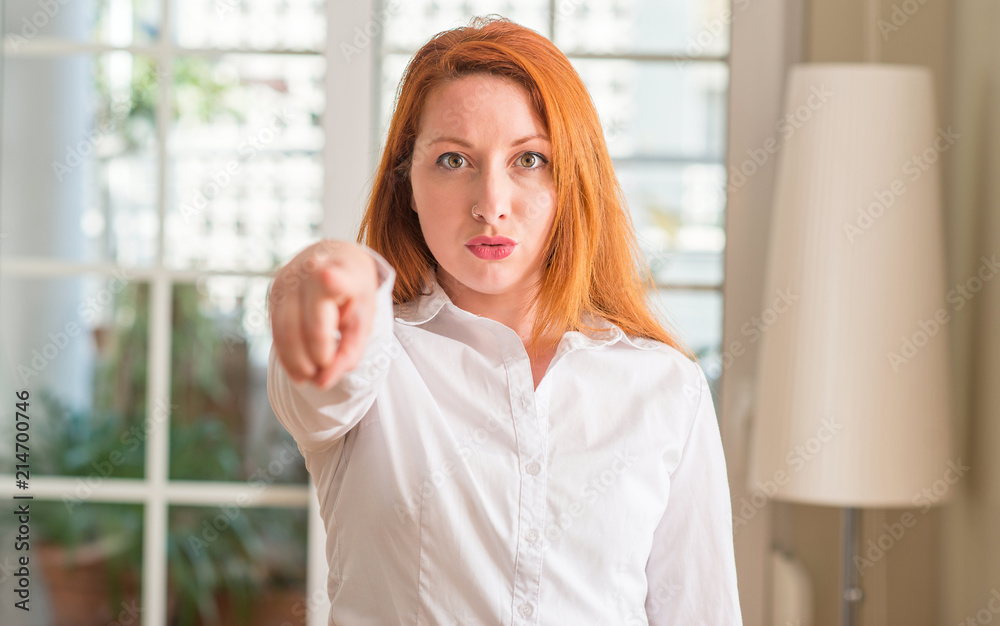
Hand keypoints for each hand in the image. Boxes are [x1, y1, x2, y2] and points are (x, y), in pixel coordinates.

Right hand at [268, 240, 378, 389]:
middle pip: (303, 324)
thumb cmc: (355, 295)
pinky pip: (274, 328)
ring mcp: (287, 279)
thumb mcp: (363, 322)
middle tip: (321, 379)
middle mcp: (311, 270)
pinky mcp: (274, 290)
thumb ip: (348, 354)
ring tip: (310, 378)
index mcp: (344, 272)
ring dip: (295, 361)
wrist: (336, 258)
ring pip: (283, 329)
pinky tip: (297, 369)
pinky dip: (285, 354)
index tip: (328, 278)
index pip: (336, 277)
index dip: (332, 280)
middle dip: (311, 358)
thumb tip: (322, 384)